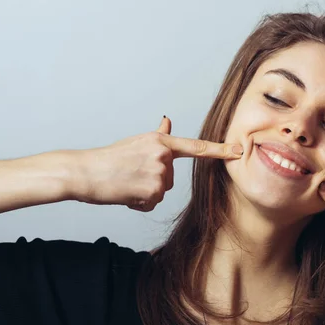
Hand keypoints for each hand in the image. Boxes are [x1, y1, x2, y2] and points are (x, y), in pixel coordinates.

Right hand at [73, 116, 242, 211]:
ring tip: (126, 182)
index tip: (239, 150)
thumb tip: (168, 121)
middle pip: (170, 179)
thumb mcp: (137, 142)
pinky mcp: (152, 192)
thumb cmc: (109, 158)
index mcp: (160, 142)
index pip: (197, 147)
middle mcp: (163, 156)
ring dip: (145, 192)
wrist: (85, 172)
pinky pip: (152, 203)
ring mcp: (158, 174)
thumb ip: (158, 136)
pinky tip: (125, 193)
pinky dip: (139, 203)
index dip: (220, 149)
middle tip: (131, 174)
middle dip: (153, 181)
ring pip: (161, 192)